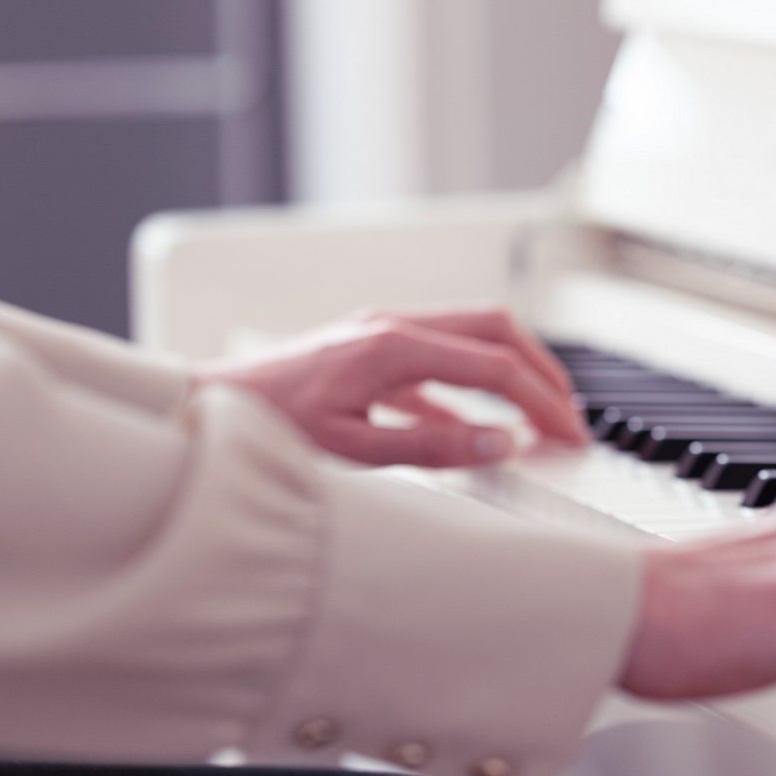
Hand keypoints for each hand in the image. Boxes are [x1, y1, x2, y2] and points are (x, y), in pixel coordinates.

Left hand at [194, 305, 588, 465]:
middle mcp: (392, 326)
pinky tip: (478, 425)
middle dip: (543, 371)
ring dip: (514, 368)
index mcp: (392, 347)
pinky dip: (473, 384)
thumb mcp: (351, 449)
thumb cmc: (264, 427)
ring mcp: (382, 331)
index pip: (494, 368)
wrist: (205, 405)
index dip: (541, 403)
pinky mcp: (371, 348)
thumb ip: (431, 446)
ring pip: (474, 334)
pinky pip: (442, 356)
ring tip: (541, 412)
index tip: (568, 436)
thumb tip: (499, 442)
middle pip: (496, 330)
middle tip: (570, 416)